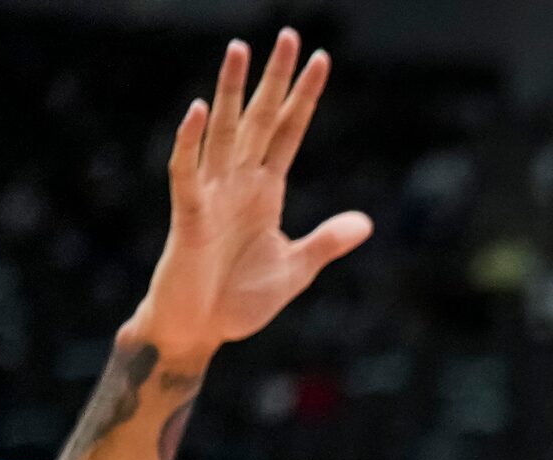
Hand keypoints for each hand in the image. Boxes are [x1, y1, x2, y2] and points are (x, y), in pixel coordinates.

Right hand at [128, 31, 371, 358]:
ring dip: (231, 92)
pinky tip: (199, 111)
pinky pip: (187, 172)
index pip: (289, 132)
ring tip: (239, 49)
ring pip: (223, 132)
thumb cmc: (239, 299)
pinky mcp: (189, 216)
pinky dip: (191, 142)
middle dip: (274, 79)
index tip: (321, 60)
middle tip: (288, 35)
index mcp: (265, 191)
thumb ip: (326, 242)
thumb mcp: (296, 269)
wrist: (200, 330)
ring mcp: (212, 195)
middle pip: (260, 119)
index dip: (304, 98)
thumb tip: (365, 222)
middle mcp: (238, 183)